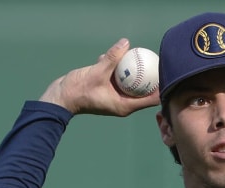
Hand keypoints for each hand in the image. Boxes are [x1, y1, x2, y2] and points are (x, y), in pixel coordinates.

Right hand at [39, 38, 160, 116]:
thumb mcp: (97, 72)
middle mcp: (122, 103)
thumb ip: (112, 58)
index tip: (164, 73)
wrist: (60, 97)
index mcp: (124, 106)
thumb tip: (125, 43)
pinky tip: (117, 54)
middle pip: (143, 90)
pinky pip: (117, 78)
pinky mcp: (106, 89)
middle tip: (155, 61)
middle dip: (149, 77)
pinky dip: (117, 68)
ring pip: (129, 82)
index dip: (160, 87)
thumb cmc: (78, 91)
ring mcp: (114, 96)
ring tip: (140, 55)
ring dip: (133, 70)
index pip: (150, 99)